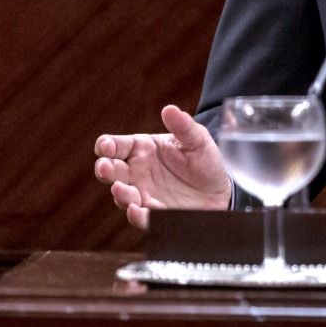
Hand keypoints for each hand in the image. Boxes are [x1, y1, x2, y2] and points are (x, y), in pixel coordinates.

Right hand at [93, 104, 231, 229]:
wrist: (220, 189)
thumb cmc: (204, 159)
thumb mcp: (198, 140)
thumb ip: (183, 126)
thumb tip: (170, 109)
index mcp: (142, 149)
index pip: (116, 145)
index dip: (106, 145)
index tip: (106, 146)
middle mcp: (137, 172)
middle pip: (112, 171)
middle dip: (105, 169)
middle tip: (105, 167)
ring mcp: (143, 194)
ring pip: (123, 195)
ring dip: (120, 194)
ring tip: (120, 189)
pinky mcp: (155, 214)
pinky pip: (142, 217)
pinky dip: (138, 216)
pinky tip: (137, 211)